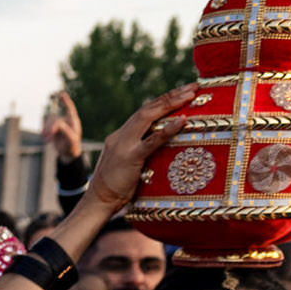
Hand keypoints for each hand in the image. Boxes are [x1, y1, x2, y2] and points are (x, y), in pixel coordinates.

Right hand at [44, 90, 83, 159]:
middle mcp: (66, 120)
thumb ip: (66, 131)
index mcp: (73, 121)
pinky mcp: (53, 129)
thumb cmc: (72, 146)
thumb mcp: (71, 140)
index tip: (62, 94)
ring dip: (46, 130)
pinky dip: (44, 131)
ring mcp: (59, 124)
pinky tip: (45, 138)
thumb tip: (59, 125)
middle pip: (55, 119)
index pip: (69, 109)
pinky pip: (46, 126)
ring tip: (46, 140)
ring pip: (49, 122)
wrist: (68, 153)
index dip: (65, 101)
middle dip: (51, 128)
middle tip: (48, 139)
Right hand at [87, 85, 198, 212]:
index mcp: (120, 137)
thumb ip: (141, 152)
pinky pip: (151, 141)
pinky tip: (182, 120)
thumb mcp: (128, 164)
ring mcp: (123, 146)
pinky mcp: (129, 158)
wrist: (97, 203)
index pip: (143, 113)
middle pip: (146, 109)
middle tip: (193, 86)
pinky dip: (167, 129)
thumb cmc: (116, 189)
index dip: (163, 100)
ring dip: (170, 103)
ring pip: (147, 117)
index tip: (183, 91)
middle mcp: (120, 136)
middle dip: (170, 95)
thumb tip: (163, 147)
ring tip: (190, 95)